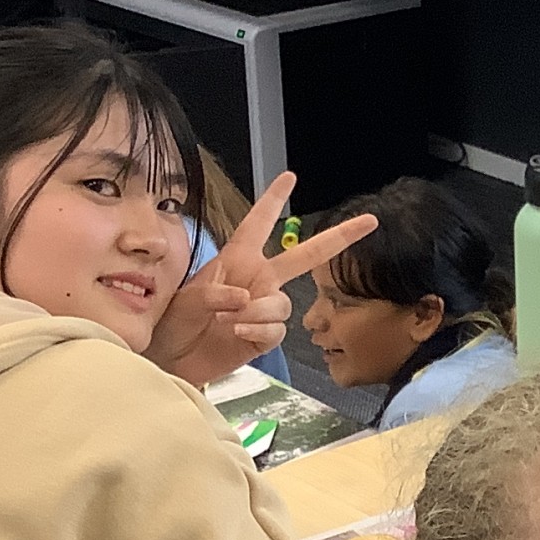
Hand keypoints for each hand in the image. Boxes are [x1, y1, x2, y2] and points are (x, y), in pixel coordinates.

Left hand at [146, 171, 376, 387]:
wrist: (169, 361)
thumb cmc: (170, 322)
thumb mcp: (185, 298)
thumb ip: (215, 294)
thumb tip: (246, 299)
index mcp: (236, 259)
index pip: (258, 224)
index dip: (273, 200)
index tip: (289, 177)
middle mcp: (257, 279)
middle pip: (306, 255)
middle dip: (338, 237)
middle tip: (369, 221)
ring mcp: (263, 308)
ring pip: (283, 303)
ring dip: (261, 311)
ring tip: (234, 320)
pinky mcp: (264, 336)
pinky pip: (277, 330)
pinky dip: (260, 330)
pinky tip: (239, 332)